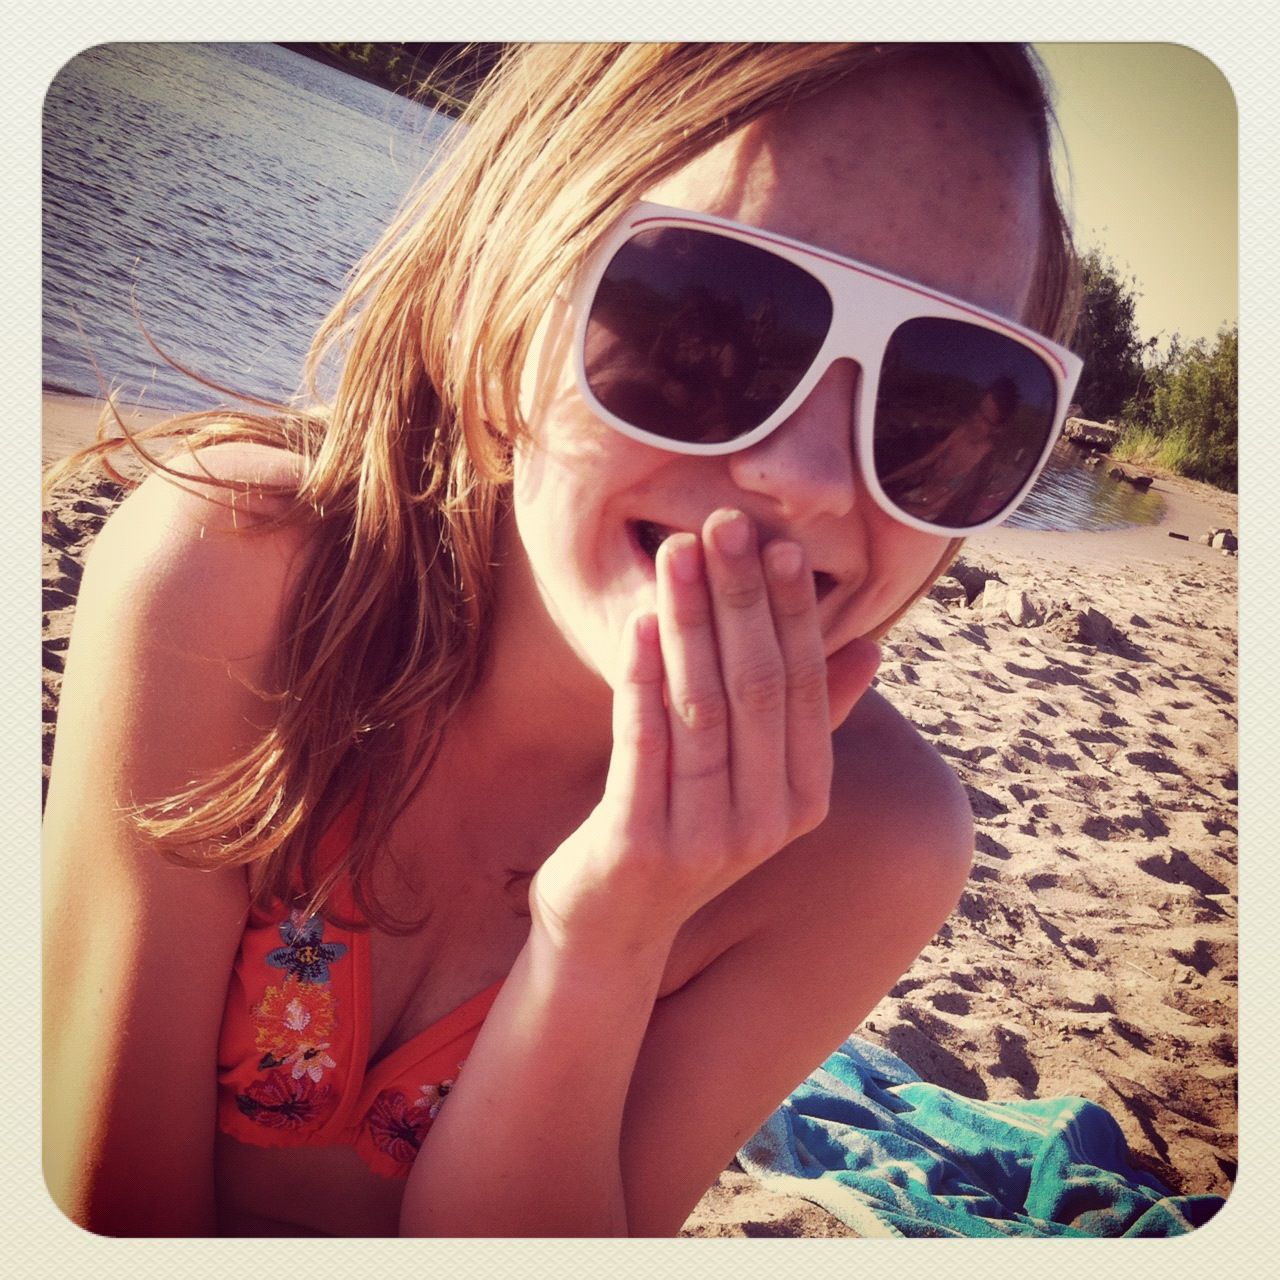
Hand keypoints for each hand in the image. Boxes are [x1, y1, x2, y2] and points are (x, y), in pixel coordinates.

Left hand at [530, 509, 880, 953]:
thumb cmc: (683, 831)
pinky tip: (640, 621)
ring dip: (689, 622)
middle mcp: (767, 821)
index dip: (792, 613)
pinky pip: (642, 743)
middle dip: (740, 599)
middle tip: (724, 524)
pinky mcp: (641, 845)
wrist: (612, 925)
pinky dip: (641, 677)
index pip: (803, 687)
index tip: (779, 544)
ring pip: (701, 707)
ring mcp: (706, 838)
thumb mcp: (753, 780)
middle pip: (757, 687)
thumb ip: (806, 720)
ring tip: (675, 552)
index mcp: (803, 798)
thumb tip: (869, 649)